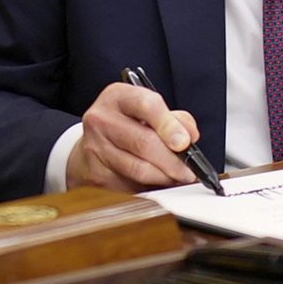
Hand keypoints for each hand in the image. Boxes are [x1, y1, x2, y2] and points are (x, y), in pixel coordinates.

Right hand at [66, 81, 200, 191]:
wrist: (93, 142)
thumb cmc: (127, 124)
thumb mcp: (148, 111)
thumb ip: (174, 119)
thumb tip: (189, 136)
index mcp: (118, 96)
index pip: (146, 105)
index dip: (169, 125)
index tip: (185, 142)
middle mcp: (101, 118)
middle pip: (143, 142)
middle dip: (172, 161)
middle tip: (189, 171)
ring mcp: (95, 146)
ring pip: (138, 169)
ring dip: (164, 177)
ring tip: (176, 178)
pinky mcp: (95, 172)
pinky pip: (129, 185)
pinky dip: (149, 187)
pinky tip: (157, 183)